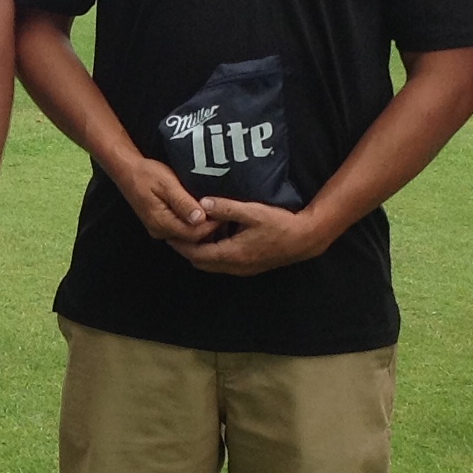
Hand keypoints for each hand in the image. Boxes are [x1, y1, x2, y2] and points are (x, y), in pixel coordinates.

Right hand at [110, 153, 216, 244]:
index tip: (224, 212)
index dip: (211, 225)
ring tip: (216, 212)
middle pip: (191, 238)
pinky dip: (193, 224)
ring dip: (201, 227)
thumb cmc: (146, 173)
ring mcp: (159, 229)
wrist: (127, 171)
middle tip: (224, 213)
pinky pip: (181, 229)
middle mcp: (160, 231)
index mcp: (161, 222)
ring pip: (186, 235)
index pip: (193, 234)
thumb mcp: (167, 184)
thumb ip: (183, 202)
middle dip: (208, 228)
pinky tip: (202, 213)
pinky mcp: (160, 224)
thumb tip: (200, 218)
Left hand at [170, 196, 328, 276]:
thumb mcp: (252, 212)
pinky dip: (214, 252)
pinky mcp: (249, 266)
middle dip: (187, 249)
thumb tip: (203, 203)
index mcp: (231, 254)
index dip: (180, 245)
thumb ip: (227, 208)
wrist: (304, 240)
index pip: (196, 254)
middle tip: (175, 233)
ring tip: (192, 233)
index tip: (168, 234)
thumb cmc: (280, 225)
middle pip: (201, 262)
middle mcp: (234, 266)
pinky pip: (224, 262)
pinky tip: (216, 235)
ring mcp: (242, 268)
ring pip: (212, 264)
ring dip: (200, 251)